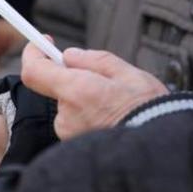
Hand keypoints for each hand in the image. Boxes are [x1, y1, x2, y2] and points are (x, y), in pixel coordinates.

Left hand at [22, 43, 167, 139]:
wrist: (159, 147)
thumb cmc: (149, 111)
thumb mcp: (130, 74)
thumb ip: (95, 61)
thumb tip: (69, 56)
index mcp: (78, 92)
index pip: (34, 71)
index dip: (33, 54)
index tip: (42, 44)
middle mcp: (66, 115)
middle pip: (57, 87)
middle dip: (75, 79)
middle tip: (106, 82)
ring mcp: (68, 133)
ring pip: (68, 105)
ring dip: (85, 99)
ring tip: (115, 105)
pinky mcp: (73, 144)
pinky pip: (75, 122)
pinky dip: (89, 116)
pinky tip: (111, 119)